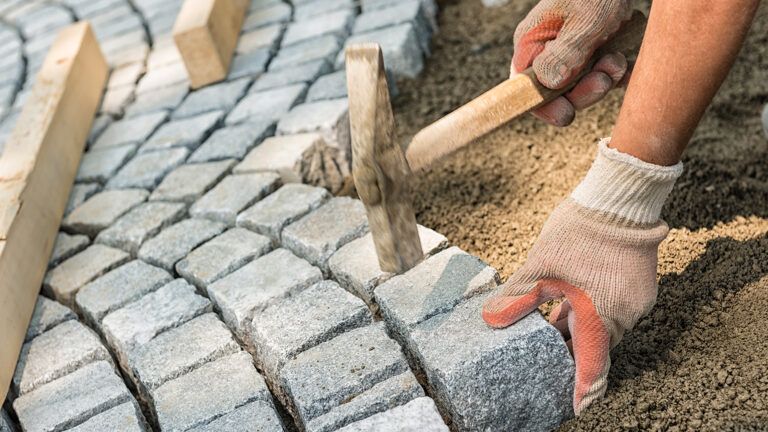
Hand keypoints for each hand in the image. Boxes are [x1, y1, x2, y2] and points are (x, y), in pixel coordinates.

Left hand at [482, 139, 682, 413]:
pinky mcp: (641, 287)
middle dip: (575, 354)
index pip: (591, 365)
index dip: (582, 389)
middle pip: (598, 347)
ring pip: (606, 328)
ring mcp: (637, 301)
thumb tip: (490, 321)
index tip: (574, 407)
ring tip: (554, 327)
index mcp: (599, 314)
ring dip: (583, 331)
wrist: (619, 199)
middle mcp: (624, 314)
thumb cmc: (579, 231)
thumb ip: (517, 298)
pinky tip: (573, 302)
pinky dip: (596, 313)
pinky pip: (617, 310)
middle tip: (552, 360)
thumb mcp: (540, 266)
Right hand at [512, 0, 632, 125]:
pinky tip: (628, 63)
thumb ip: (566, 52)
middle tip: (604, 77)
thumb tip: (548, 82)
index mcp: (533, 43)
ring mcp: (573, 56)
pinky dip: (618, 76)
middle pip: (558, 94)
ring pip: (584, 88)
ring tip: (618, 59)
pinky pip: (605, 78)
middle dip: (584, 91)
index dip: (543, 106)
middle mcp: (548, 53)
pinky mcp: (596, 56)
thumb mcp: (584, 20)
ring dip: (605, 80)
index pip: (526, 87)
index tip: (566, 113)